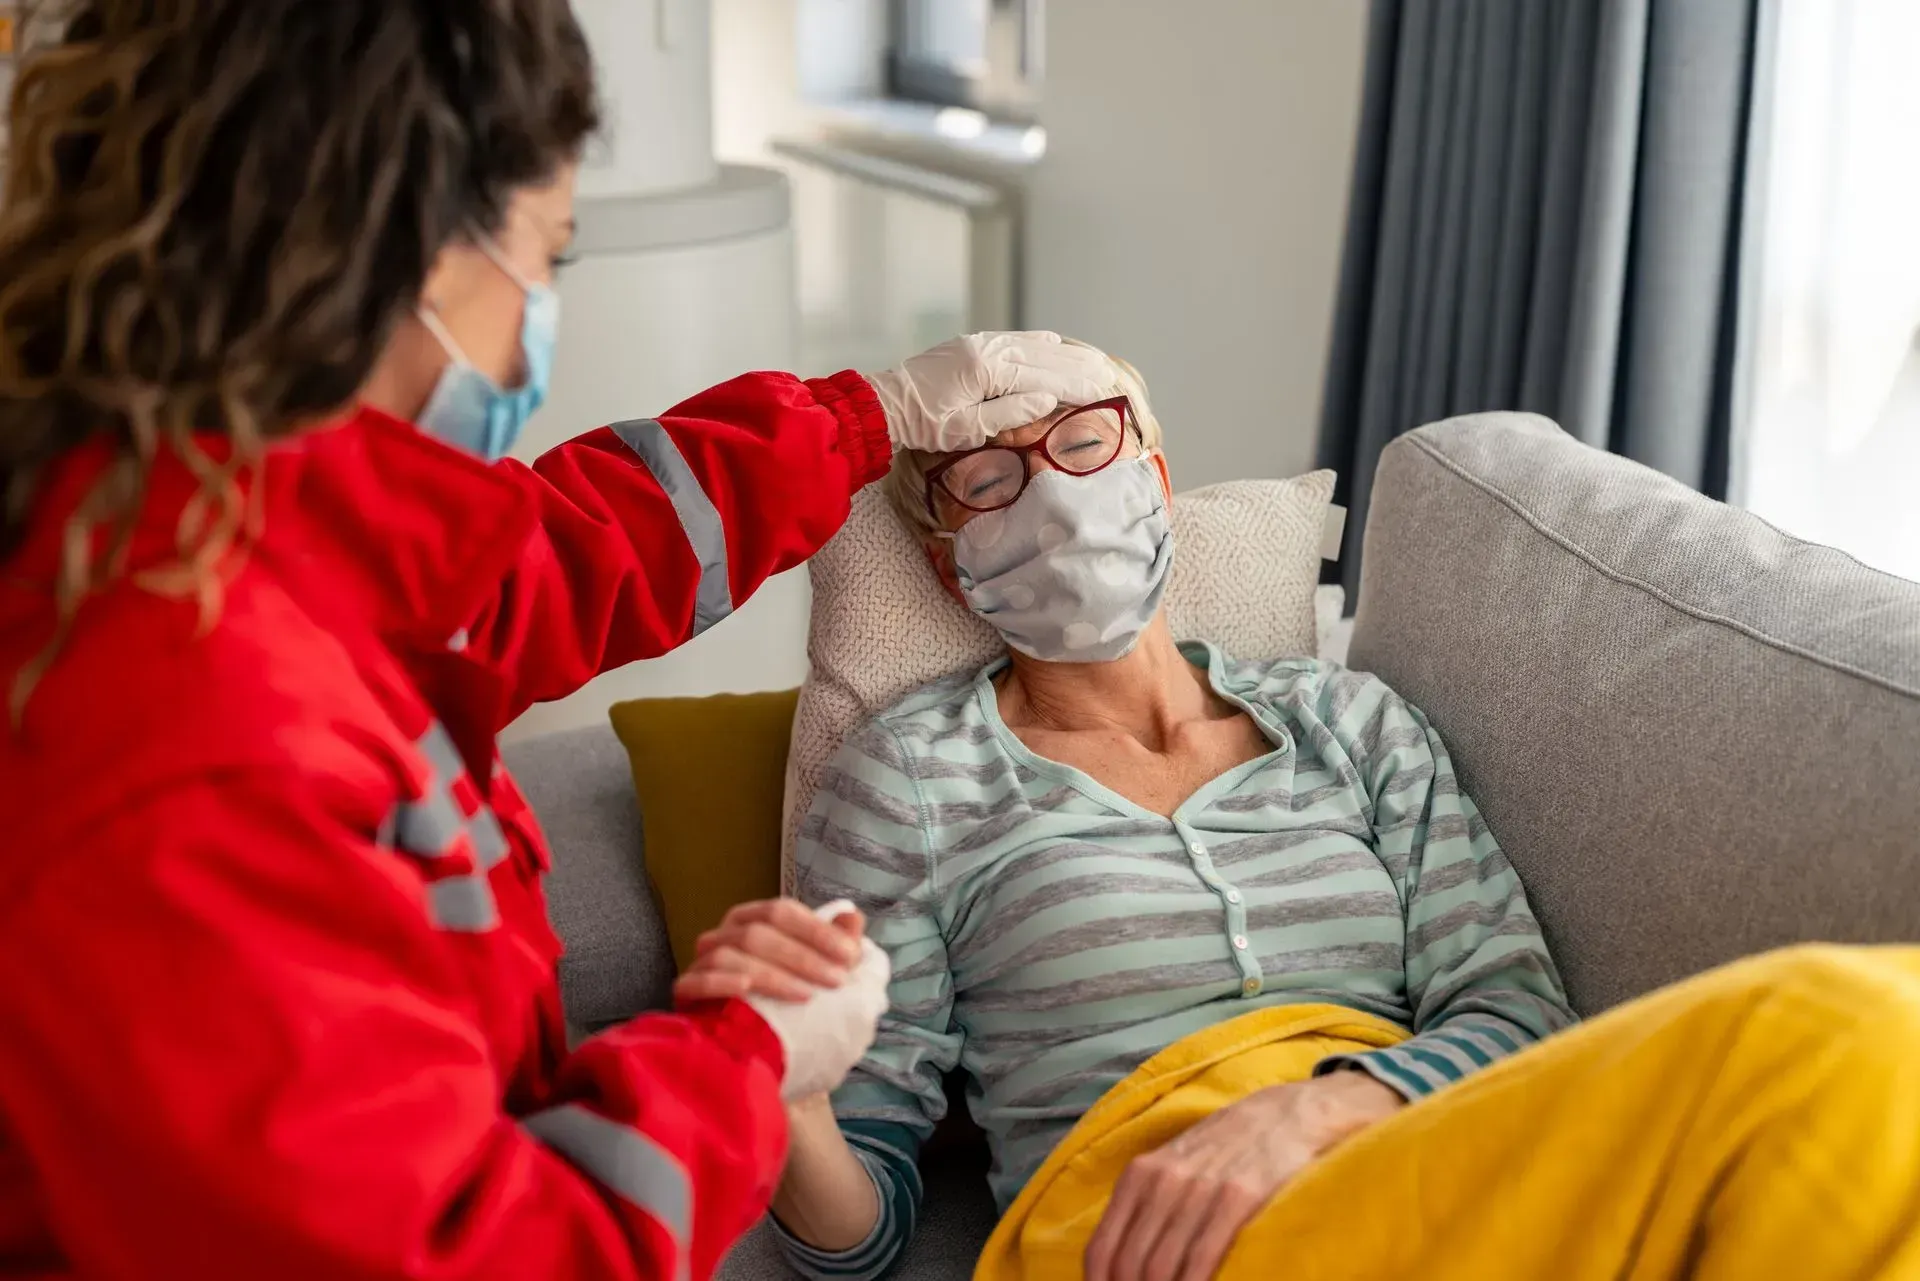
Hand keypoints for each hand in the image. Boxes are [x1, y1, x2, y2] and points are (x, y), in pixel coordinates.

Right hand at [674, 897, 865, 1003]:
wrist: (748, 1055)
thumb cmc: (784, 1007)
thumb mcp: (818, 977)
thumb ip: (836, 947)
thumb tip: (853, 917)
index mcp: (753, 921)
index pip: (782, 912)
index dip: (817, 930)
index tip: (849, 956)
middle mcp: (724, 935)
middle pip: (758, 931)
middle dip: (802, 956)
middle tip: (836, 981)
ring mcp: (701, 964)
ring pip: (730, 954)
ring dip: (773, 974)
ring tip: (806, 996)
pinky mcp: (686, 993)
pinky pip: (697, 981)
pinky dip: (723, 983)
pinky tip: (747, 991)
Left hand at [867, 331, 1112, 452]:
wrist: (885, 403)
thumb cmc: (923, 424)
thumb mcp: (967, 428)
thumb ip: (1010, 412)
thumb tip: (1049, 398)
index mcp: (988, 370)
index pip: (1044, 377)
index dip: (1076, 385)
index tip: (1104, 390)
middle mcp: (988, 349)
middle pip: (1045, 357)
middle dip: (1079, 367)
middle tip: (1109, 375)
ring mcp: (980, 342)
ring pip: (1033, 345)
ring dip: (1065, 354)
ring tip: (1092, 360)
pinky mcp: (972, 344)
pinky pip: (1016, 339)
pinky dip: (1040, 344)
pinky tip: (1054, 344)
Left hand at [1085, 1071, 1404, 1280]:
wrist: (1286, 1113)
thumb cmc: (1223, 1146)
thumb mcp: (1171, 1164)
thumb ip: (1143, 1204)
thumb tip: (1115, 1259)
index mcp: (1140, 1175)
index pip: (1101, 1248)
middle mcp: (1163, 1181)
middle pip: (1130, 1264)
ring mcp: (1200, 1188)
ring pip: (1161, 1266)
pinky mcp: (1238, 1197)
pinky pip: (1201, 1257)